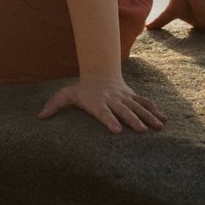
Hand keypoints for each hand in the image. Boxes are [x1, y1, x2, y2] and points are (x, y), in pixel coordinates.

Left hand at [38, 72, 164, 133]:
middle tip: (141, 131)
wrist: (99, 73)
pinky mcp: (132, 96)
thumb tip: (40, 117)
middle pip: (123, 110)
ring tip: (158, 127)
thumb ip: (54, 105)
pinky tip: (164, 119)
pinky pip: (145, 102)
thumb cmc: (82, 90)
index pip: (103, 112)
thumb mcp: (66, 95)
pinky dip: (155, 110)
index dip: (109, 120)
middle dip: (133, 120)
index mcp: (97, 102)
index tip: (116, 130)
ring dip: (148, 116)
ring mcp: (124, 98)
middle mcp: (112, 100)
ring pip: (137, 106)